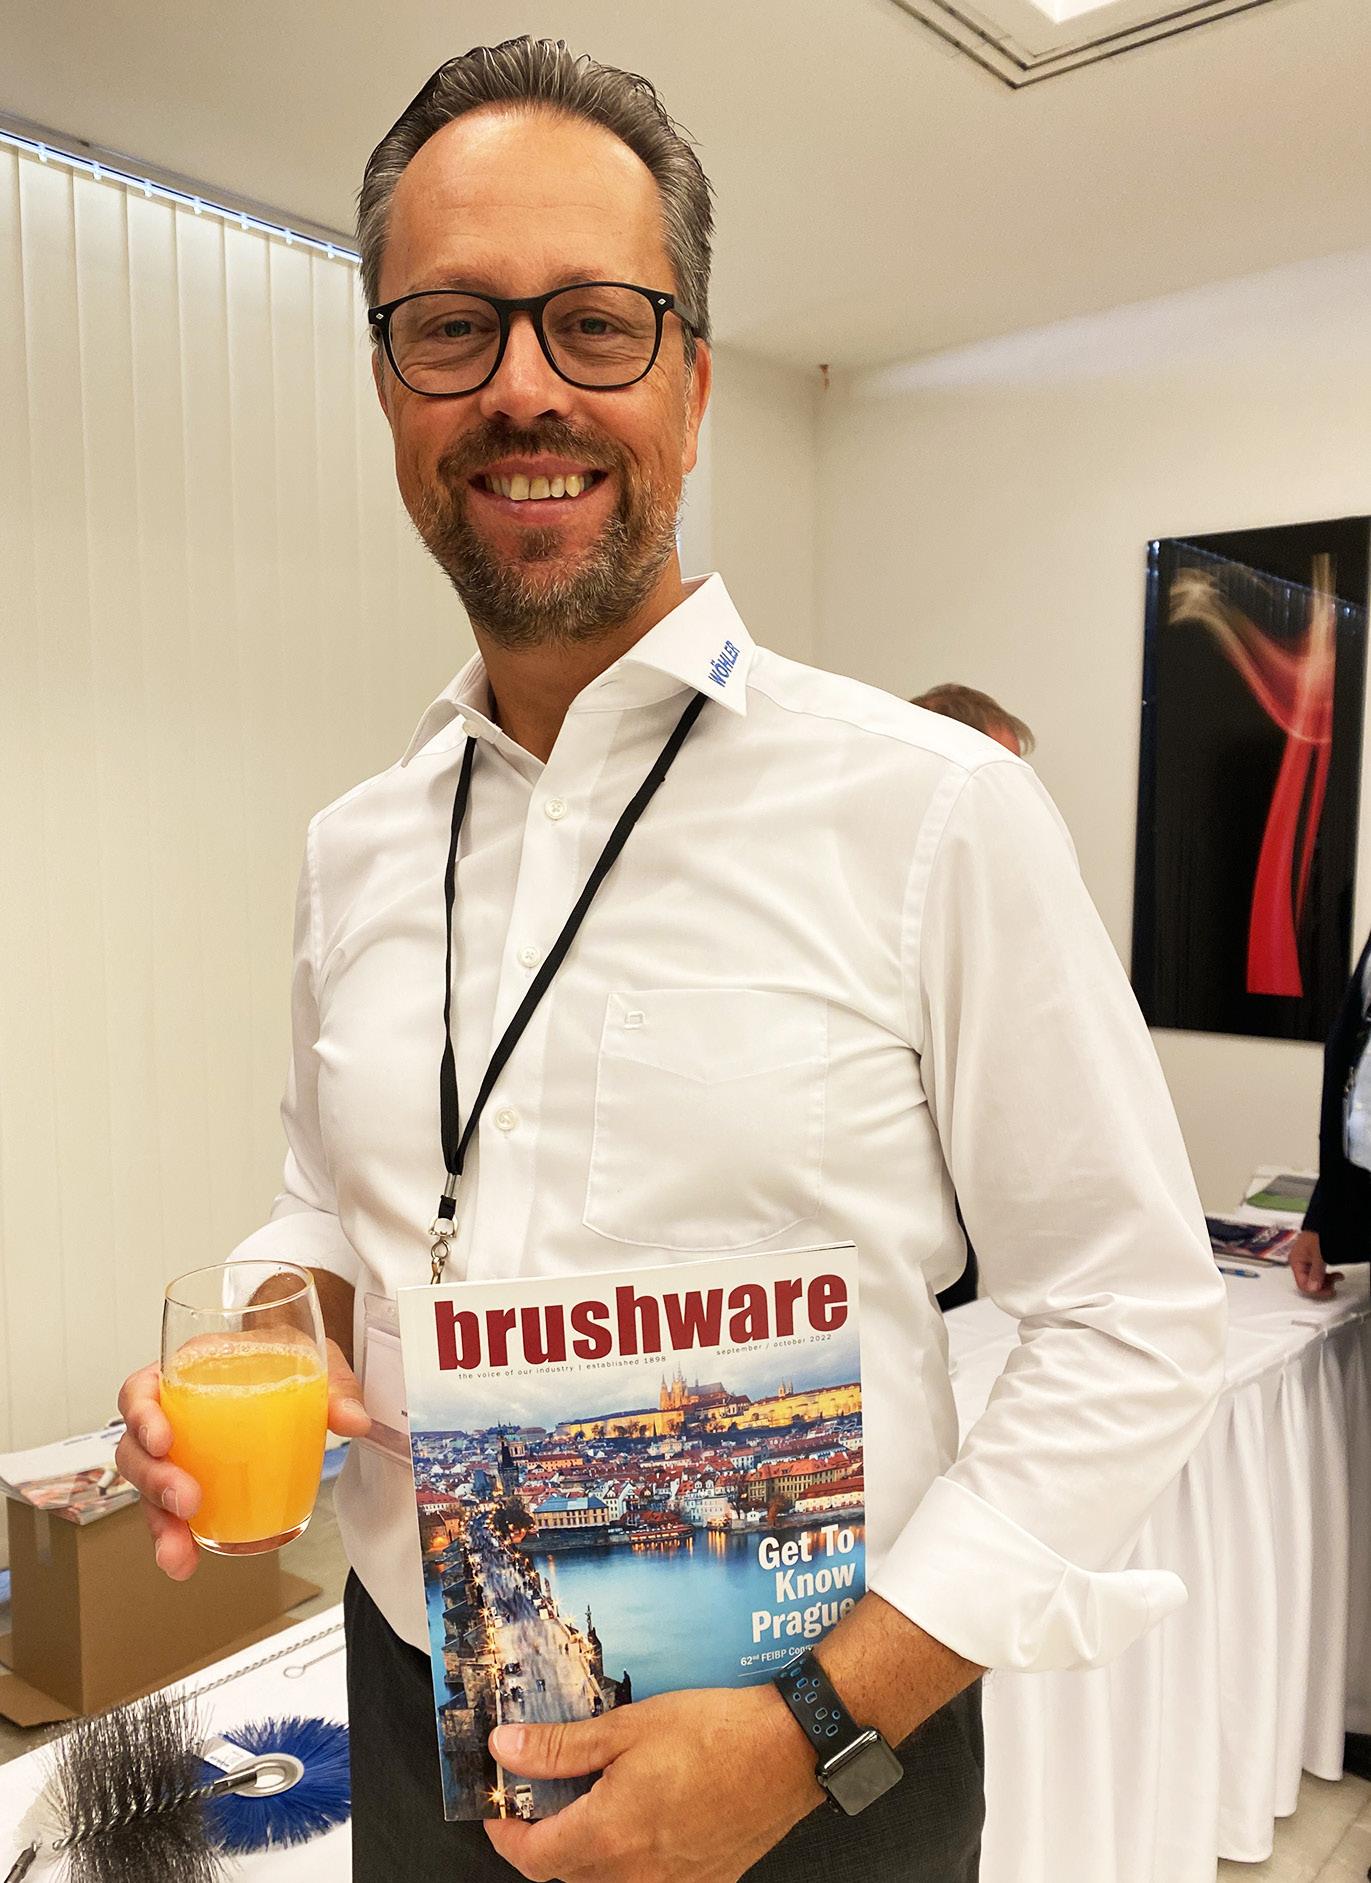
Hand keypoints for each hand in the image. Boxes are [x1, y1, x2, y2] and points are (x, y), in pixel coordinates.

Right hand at [114, 1337, 370, 1579]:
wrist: (298, 1375)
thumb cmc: (288, 1358)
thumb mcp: (313, 1360)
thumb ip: (334, 1387)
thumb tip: (354, 1420)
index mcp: (190, 1370)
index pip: (141, 1389)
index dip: (141, 1414)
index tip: (162, 1439)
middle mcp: (174, 1412)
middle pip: (136, 1447)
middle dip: (154, 1479)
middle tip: (186, 1500)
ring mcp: (180, 1452)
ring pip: (146, 1488)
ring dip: (158, 1521)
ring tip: (178, 1549)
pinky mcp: (193, 1482)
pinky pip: (170, 1512)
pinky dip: (174, 1538)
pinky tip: (184, 1560)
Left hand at [484, 1685, 822, 1881]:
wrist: (788, 1751)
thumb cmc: (713, 1733)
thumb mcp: (626, 1728)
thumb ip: (560, 1748)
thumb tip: (506, 1749)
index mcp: (607, 1836)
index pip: (532, 1859)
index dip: (504, 1835)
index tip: (498, 1809)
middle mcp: (635, 1875)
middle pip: (565, 1873)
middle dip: (545, 1838)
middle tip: (542, 1794)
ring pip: (606, 1881)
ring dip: (587, 1850)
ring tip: (592, 1800)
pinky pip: (647, 1881)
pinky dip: (629, 1857)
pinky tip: (642, 1816)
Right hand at [1289, 1229, 1341, 1298]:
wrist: (1328, 1222)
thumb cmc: (1320, 1234)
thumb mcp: (1319, 1256)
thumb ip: (1315, 1274)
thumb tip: (1312, 1288)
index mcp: (1295, 1261)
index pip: (1302, 1284)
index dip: (1317, 1290)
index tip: (1330, 1290)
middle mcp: (1298, 1261)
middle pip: (1308, 1282)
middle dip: (1322, 1285)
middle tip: (1334, 1283)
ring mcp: (1306, 1259)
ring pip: (1314, 1278)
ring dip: (1326, 1280)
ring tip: (1337, 1276)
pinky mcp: (1314, 1257)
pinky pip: (1318, 1272)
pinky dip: (1327, 1275)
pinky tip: (1333, 1273)